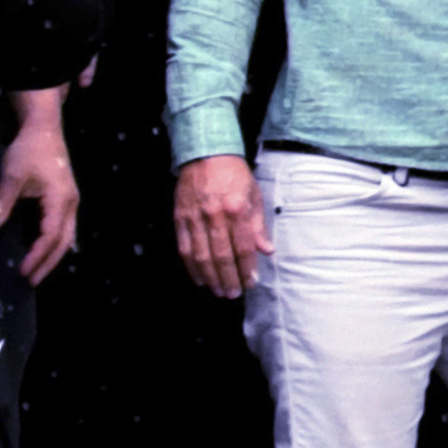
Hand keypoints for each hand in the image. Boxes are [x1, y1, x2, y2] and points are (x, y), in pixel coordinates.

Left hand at [0, 108, 77, 281]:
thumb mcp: (13, 174)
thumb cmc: (30, 150)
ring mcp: (69, 201)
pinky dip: (53, 243)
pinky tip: (42, 248)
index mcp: (60, 200)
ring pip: (66, 236)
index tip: (22, 271)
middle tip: (31, 281)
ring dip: (52, 255)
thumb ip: (2, 202)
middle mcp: (70, 204)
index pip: (50, 236)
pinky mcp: (64, 198)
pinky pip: (62, 228)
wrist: (44, 128)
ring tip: (37, 271)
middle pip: (64, 241)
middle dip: (48, 263)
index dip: (37, 256)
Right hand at [174, 155, 267, 299]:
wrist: (206, 155)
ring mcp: (194, 218)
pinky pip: (184, 248)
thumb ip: (258, 226)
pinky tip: (199, 278)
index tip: (251, 282)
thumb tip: (266, 250)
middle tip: (234, 293)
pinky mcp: (180, 218)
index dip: (247, 268)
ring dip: (210, 277)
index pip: (243, 247)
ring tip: (219, 290)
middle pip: (221, 256)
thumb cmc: (234, 175)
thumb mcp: (254, 196)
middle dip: (229, 278)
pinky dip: (191, 266)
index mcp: (237, 209)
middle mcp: (215, 215)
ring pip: (201, 256)